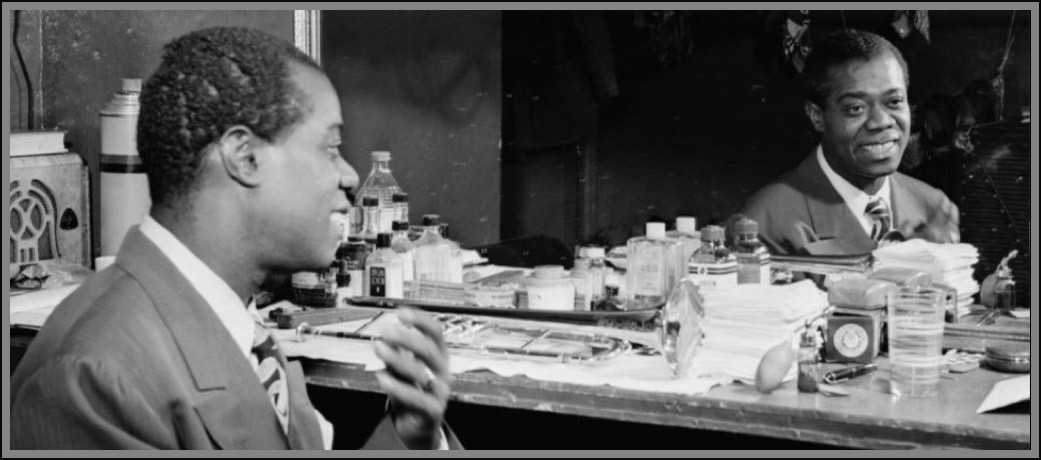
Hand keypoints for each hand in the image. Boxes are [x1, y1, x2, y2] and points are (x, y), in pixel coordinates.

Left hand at [373, 307, 452, 448]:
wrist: (417, 426)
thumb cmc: (410, 392)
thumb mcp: (401, 369)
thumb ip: (394, 354)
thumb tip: (384, 336)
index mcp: (438, 356)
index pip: (436, 333)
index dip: (420, 321)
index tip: (401, 313)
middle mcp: (443, 371)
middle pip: (429, 349)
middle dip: (406, 338)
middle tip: (384, 331)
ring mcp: (440, 391)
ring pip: (421, 372)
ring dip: (397, 358)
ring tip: (378, 348)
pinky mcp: (434, 410)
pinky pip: (416, 397)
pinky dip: (398, 387)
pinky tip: (382, 376)